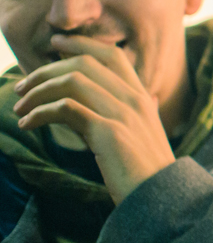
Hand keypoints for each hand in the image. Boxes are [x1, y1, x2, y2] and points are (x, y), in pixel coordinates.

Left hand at [12, 34, 176, 202]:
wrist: (162, 198)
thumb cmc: (150, 170)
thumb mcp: (151, 134)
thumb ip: (145, 112)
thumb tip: (150, 98)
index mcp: (142, 96)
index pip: (111, 55)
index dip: (81, 43)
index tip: (55, 44)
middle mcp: (135, 99)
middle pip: (84, 64)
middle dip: (46, 70)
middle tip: (21, 86)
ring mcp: (123, 114)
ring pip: (72, 82)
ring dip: (37, 92)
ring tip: (20, 108)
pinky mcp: (108, 132)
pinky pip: (66, 109)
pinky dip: (40, 113)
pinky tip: (27, 124)